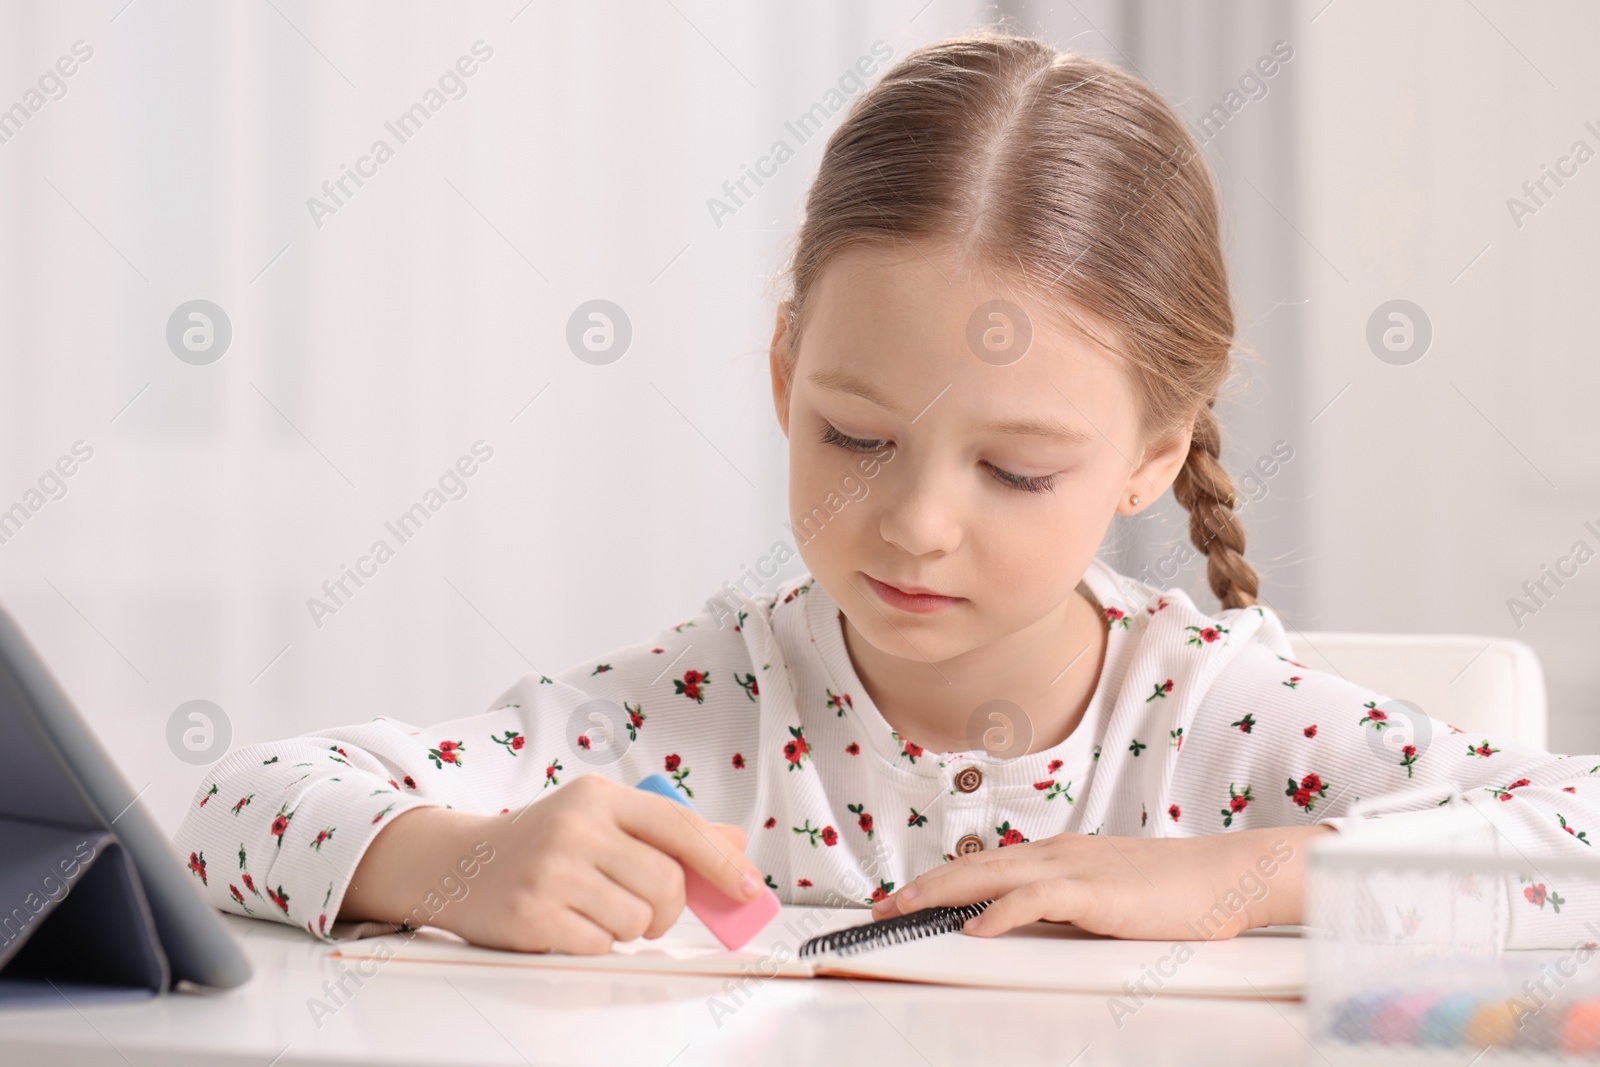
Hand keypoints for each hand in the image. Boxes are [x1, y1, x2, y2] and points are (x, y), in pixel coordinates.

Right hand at [345, 774, 764, 954]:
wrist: (458, 864)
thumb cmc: (542, 842)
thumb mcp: (599, 819)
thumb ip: (665, 831)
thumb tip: (733, 844)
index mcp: (599, 796)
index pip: (679, 826)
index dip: (721, 860)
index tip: (748, 886)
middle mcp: (576, 828)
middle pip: (666, 883)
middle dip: (668, 908)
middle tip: (647, 909)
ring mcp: (552, 872)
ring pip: (637, 919)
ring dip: (630, 927)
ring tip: (597, 909)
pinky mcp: (533, 916)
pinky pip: (601, 945)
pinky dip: (596, 943)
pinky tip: (571, 923)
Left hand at [868, 825, 1330, 939]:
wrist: (1224, 877)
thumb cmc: (1172, 892)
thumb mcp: (1104, 899)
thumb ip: (1063, 907)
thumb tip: (1022, 927)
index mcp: (1058, 855)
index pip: (983, 866)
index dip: (938, 881)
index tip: (903, 899)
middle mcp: (1056, 854)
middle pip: (972, 866)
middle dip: (921, 886)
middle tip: (880, 907)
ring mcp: (1072, 868)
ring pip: (989, 875)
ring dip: (940, 893)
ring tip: (902, 911)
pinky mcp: (1093, 890)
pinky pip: (1033, 899)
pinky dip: (998, 913)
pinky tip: (974, 928)